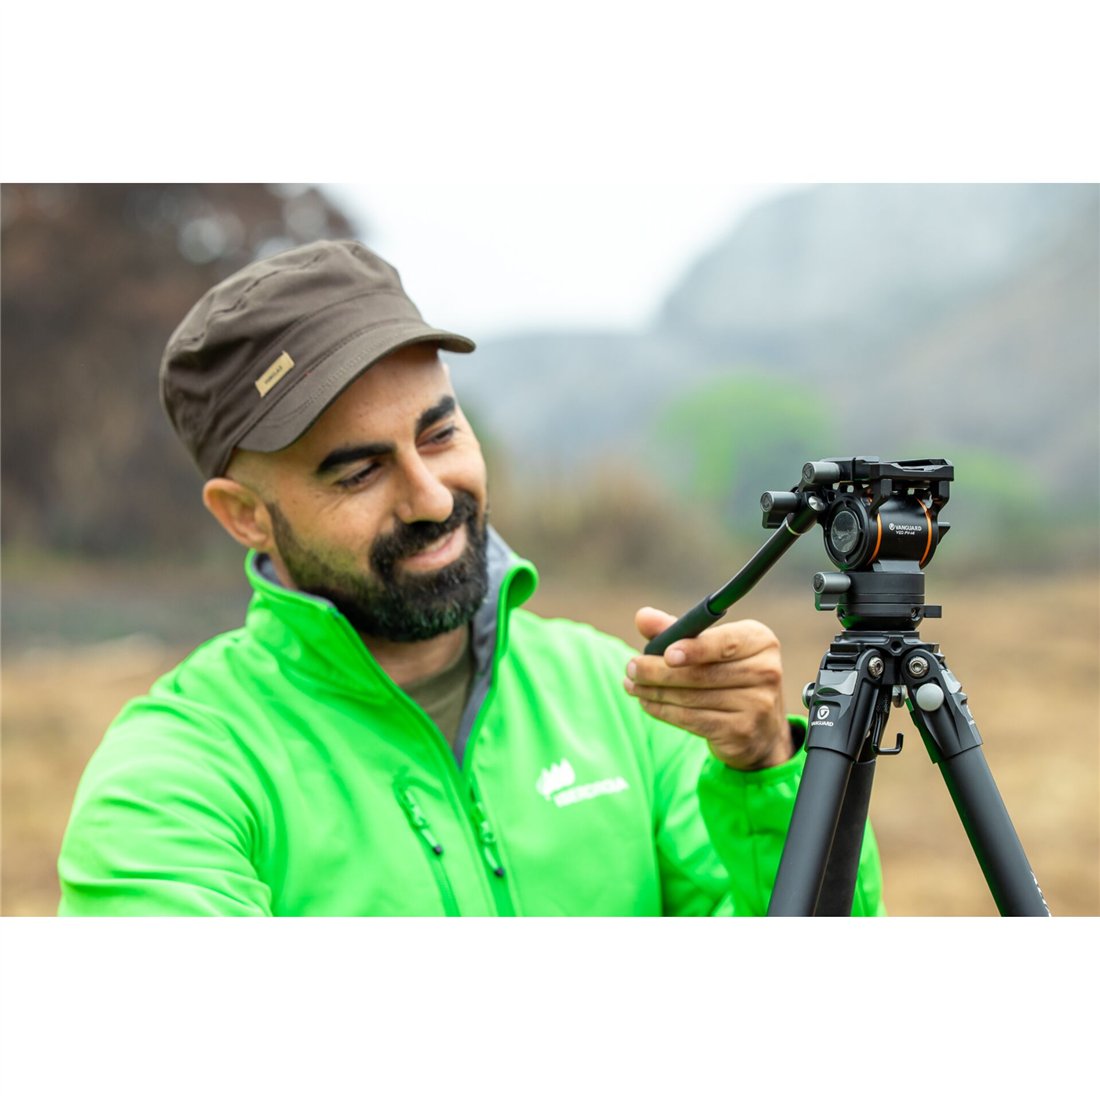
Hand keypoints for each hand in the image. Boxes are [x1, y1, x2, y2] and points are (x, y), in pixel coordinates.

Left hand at [624, 607, 792, 770]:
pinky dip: (663, 710)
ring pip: (693, 698)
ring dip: (654, 691)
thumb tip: (642, 617)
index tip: (666, 653)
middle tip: (630, 668)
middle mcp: (766, 671)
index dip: (695, 649)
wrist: (760, 729)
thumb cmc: (727, 675)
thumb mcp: (708, 648)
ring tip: (631, 685)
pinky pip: (692, 720)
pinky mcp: (742, 731)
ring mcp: (757, 704)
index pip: (725, 643)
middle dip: (658, 671)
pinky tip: (646, 702)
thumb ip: (676, 630)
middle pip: (703, 673)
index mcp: (760, 640)